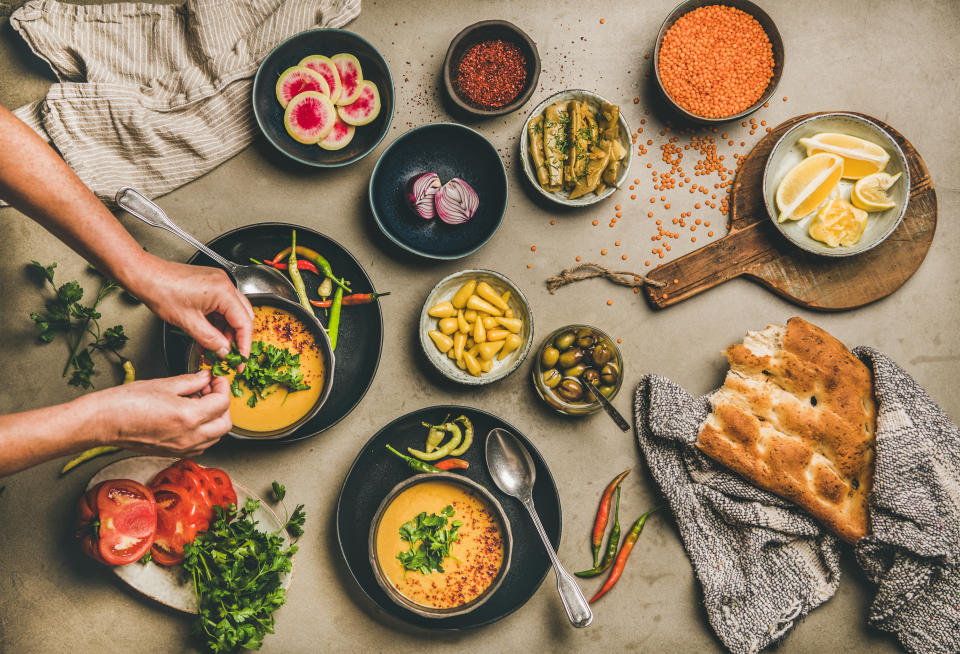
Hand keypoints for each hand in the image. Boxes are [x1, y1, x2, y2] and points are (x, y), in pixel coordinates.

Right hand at [88, 370, 232, 456]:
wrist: (103, 422)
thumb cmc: (126, 403)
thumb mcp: (164, 384)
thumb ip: (191, 381)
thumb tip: (205, 377)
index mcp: (189, 417)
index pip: (222, 403)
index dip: (222, 387)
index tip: (216, 379)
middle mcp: (189, 437)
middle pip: (225, 424)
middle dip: (223, 406)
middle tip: (212, 390)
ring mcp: (181, 448)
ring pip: (215, 438)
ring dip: (215, 420)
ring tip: (199, 403)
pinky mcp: (173, 453)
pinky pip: (200, 446)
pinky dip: (204, 432)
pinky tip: (190, 418)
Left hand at [133, 257, 253, 357]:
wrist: (145, 275)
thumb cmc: (161, 291)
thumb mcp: (188, 322)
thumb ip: (211, 340)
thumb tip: (224, 351)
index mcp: (223, 292)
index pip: (244, 323)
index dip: (244, 344)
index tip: (241, 358)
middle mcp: (225, 284)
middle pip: (243, 316)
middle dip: (237, 338)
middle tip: (230, 355)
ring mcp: (218, 283)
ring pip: (233, 313)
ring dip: (226, 331)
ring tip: (215, 347)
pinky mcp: (211, 285)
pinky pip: (222, 306)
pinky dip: (218, 322)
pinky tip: (209, 334)